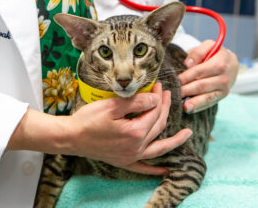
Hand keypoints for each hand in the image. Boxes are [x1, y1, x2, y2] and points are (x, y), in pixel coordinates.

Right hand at [66, 83, 191, 174]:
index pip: (154, 112)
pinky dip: (154, 169)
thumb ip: (136, 102)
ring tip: (187, 134)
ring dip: (174, 140)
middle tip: (166, 95)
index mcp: (135, 132)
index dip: (158, 97)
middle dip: (164, 108)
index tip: (158, 86)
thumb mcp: (112, 105)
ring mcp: (131, 156)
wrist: (70, 137)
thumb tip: (155, 99)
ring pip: (158, 147)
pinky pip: (143, 168)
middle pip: (158, 125)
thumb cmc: (88, 120)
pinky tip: (164, 170)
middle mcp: (136, 147)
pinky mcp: (124, 161)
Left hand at [178, 40, 238, 112]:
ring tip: (184, 106)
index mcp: (220, 62)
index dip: (186, 76)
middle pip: (201, 85)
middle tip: (175, 93)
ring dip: (194, 102)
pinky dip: (200, 107)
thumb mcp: (208, 46)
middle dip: (187, 90)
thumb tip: (188, 64)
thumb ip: (197, 52)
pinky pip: (210, 102)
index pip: (199, 71)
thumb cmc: (214, 54)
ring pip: (206, 96)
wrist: (231, 63)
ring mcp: (224, 88)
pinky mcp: (223, 95)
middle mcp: (224, 77)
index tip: (176, 80)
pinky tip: (190, 109)